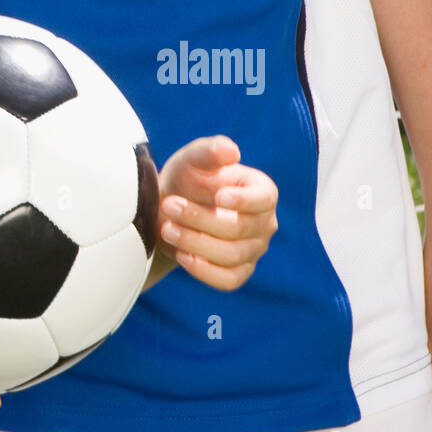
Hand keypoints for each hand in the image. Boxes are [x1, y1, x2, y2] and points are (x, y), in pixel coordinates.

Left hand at [155, 136, 277, 291]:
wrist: (172, 208)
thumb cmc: (189, 178)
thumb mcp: (194, 158)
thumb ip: (210, 150)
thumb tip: (230, 151)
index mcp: (261, 191)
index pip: (264, 199)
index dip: (244, 200)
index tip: (218, 197)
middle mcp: (264, 223)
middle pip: (239, 229)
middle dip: (200, 219)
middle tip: (169, 205)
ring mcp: (253, 250)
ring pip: (231, 255)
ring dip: (195, 243)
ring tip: (166, 228)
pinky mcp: (238, 272)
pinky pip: (228, 280)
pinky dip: (204, 271)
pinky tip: (181, 255)